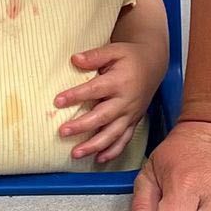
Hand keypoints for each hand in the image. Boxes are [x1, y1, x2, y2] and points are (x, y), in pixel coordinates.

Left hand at [56, 37, 158, 164]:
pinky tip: (99, 159)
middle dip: (83, 126)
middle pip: (103, 117)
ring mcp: (131, 114)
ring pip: (113, 134)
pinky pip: (124, 140)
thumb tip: (75, 59)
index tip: (57, 101)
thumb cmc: (130, 57)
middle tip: (63, 132)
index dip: (76, 96)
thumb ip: (95, 56)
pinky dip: (113, 152)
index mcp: (119, 82)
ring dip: (95, 146)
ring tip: (76, 153)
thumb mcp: (114, 50)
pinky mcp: (134, 122)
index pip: (94, 90)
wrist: (153, 65)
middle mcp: (126, 101)